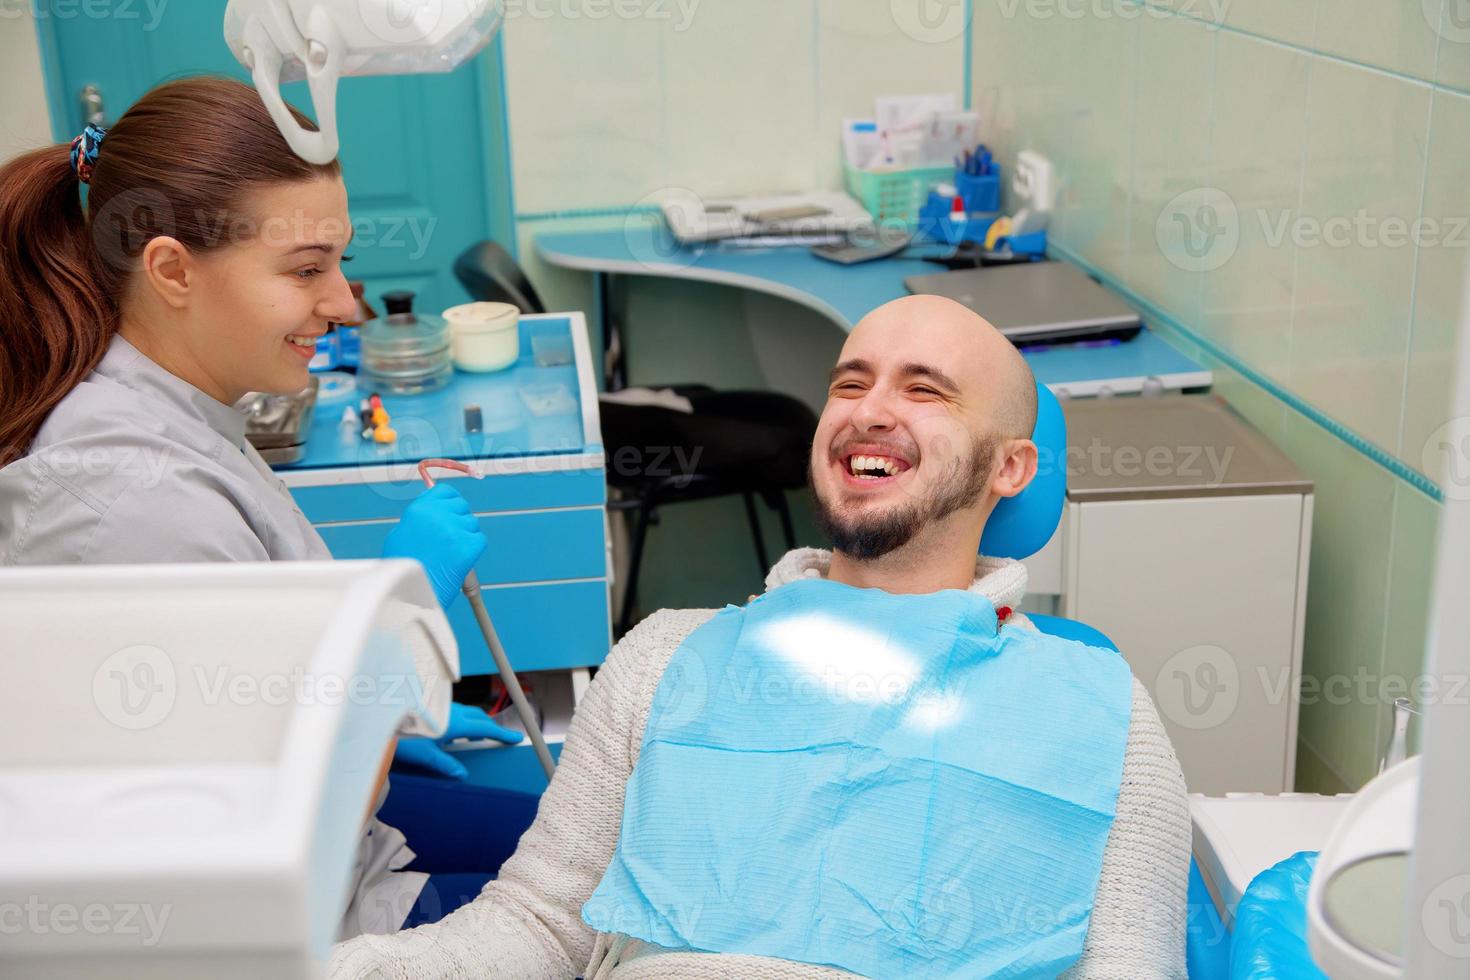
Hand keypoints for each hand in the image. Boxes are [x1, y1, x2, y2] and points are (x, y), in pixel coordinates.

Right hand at [382, 484, 486, 608]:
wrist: (411, 596)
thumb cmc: (404, 569)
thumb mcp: (401, 534)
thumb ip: (419, 518)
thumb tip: (433, 509)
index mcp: (419, 509)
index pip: (446, 492)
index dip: (450, 502)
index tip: (451, 511)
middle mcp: (438, 515)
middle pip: (462, 506)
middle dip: (459, 520)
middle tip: (450, 539)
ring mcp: (455, 530)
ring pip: (472, 524)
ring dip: (466, 536)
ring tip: (450, 554)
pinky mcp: (469, 546)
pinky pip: (480, 540)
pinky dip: (474, 550)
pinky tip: (460, 561)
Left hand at [392, 703, 523, 779]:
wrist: (382, 717)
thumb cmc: (404, 737)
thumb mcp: (427, 756)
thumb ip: (447, 765)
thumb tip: (463, 775)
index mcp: (456, 723)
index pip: (485, 728)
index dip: (502, 734)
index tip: (516, 738)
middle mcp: (452, 712)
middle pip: (479, 717)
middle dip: (490, 727)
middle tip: (498, 738)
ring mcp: (443, 708)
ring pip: (467, 713)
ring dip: (475, 723)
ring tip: (476, 737)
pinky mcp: (433, 708)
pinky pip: (455, 712)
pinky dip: (463, 721)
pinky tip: (453, 731)